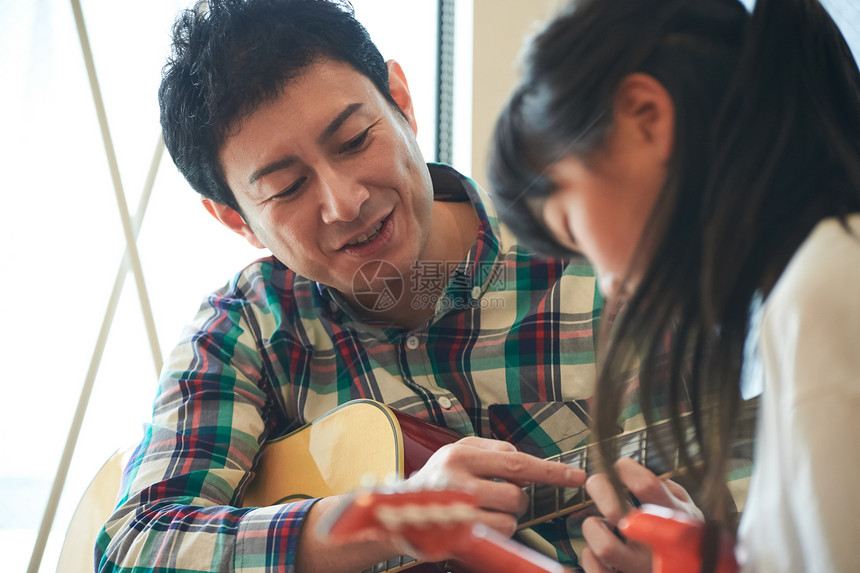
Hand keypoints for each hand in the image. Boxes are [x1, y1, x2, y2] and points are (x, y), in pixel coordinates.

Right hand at [405, 436, 585, 538]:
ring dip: (505, 516)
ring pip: (509, 517)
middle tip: (498, 495)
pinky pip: (496, 534)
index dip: (551, 471)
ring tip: (482, 509)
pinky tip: (477, 522)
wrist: (397, 510)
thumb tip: (525, 463)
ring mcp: (456, 511)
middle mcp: (457, 479)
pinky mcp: (457, 535)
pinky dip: (495, 530)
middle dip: (517, 498)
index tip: (577, 476)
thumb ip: (493, 450)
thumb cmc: (437, 479)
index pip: (517, 461)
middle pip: (516, 494)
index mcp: (461, 453)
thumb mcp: (458, 452)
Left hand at [581, 458, 700, 572]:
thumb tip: (637, 472)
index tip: (620, 465)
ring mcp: (642, 568)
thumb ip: (669, 491)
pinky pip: (596, 570)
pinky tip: (595, 549)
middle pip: (616, 512)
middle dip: (600, 488)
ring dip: (593, 527)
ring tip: (598, 523)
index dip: (626, 469)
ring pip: (604, 546)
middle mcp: (659, 545)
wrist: (695, 571)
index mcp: (676, 519)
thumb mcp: (689, 512)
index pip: (646, 486)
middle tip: (596, 483)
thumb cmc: (689, 539)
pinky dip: (589, 556)